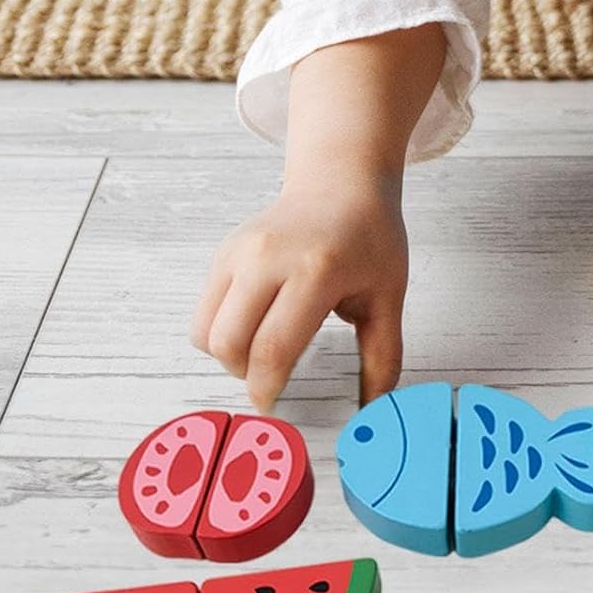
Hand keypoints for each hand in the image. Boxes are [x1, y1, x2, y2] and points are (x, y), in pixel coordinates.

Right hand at [191, 176, 407, 409]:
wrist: (341, 184)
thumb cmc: (369, 239)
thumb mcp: (388, 298)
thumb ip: (383, 356)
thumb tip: (374, 409)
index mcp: (314, 271)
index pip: (272, 347)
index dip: (267, 387)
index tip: (275, 407)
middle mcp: (267, 258)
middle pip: (229, 343)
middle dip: (245, 376)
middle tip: (271, 380)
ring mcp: (238, 253)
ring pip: (205, 331)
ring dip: (228, 356)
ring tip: (262, 354)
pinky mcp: (223, 254)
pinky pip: (204, 312)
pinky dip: (221, 333)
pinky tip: (254, 328)